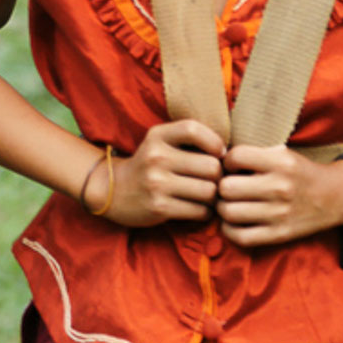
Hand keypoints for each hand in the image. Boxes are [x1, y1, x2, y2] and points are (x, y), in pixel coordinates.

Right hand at [88, 120, 224, 227]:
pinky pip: (199, 211)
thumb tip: (230, 152)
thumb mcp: (160, 141)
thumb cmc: (148, 165)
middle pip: (211, 167)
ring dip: (213, 196)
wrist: (112, 191)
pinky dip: (204, 212)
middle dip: (218, 176)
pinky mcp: (159, 207)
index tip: (219, 153)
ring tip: (206, 195)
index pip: (194, 130)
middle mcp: (156, 157)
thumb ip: (189, 138)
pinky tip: (197, 208)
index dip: (215, 142)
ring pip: (208, 191)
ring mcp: (157, 184)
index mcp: (158, 136)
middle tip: (214, 180)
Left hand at [216, 145, 342, 247]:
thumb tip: (219, 159)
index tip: (231, 167)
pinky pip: (241, 237)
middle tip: (226, 188)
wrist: (336, 196)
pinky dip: (229, 230)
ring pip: (229, 213)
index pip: (236, 157)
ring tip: (229, 204)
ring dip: (223, 209)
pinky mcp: (279, 234)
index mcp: (281, 162)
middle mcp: (279, 187)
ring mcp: (279, 213)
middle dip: (221, 187)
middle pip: (226, 188)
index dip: (227, 161)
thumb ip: (256, 154)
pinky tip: (232, 223)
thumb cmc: (302, 173)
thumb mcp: (284, 153)